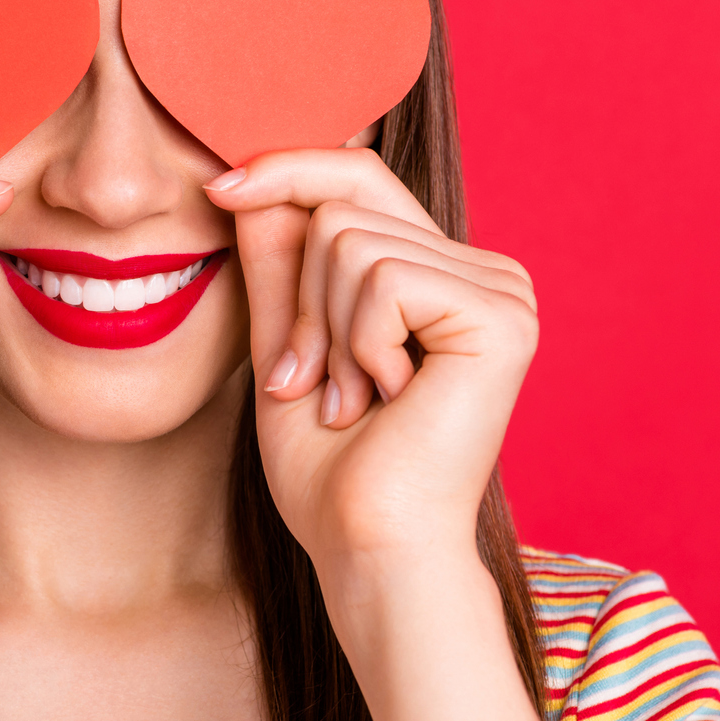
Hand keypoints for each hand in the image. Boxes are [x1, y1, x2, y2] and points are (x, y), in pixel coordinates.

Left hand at [205, 149, 537, 588]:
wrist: (371, 549)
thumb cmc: (332, 473)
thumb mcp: (288, 346)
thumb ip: (278, 265)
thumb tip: (248, 179)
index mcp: (445, 276)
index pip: (359, 179)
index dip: (286, 172)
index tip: (217, 188)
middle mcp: (486, 272)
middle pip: (345, 203)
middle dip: (301, 296)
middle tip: (313, 382)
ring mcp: (502, 290)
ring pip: (351, 240)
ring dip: (326, 331)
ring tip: (354, 400)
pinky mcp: (501, 314)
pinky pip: (382, 277)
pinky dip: (358, 342)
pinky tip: (387, 399)